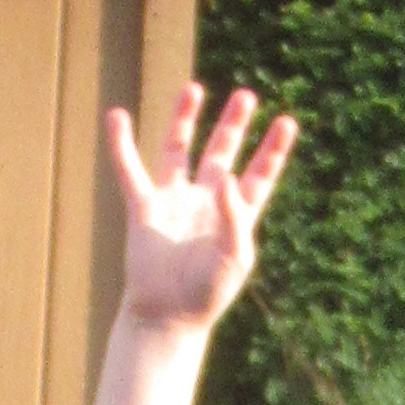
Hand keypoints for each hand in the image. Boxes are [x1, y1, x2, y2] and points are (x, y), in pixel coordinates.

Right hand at [107, 83, 297, 332]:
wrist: (166, 316)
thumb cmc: (206, 294)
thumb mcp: (234, 257)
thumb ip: (235, 215)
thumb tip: (228, 175)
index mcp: (235, 217)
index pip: (259, 176)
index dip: (273, 150)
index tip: (287, 122)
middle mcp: (205, 203)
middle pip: (222, 154)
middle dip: (233, 126)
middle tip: (246, 96)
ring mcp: (174, 202)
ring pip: (178, 151)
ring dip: (184, 120)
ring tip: (194, 88)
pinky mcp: (144, 208)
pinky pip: (130, 169)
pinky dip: (121, 143)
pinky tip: (117, 116)